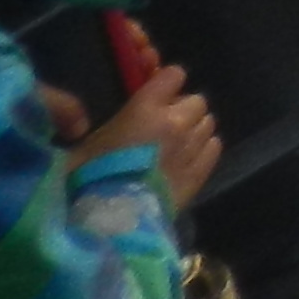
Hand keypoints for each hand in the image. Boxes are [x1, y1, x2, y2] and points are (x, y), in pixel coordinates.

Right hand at [53, 68, 221, 208]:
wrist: (105, 222)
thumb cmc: (85, 180)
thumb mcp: (84, 145)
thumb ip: (108, 126)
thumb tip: (109, 123)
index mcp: (145, 110)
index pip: (173, 76)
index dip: (167, 83)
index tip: (158, 94)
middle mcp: (176, 123)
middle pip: (196, 101)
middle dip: (182, 109)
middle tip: (163, 126)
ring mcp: (191, 149)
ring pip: (207, 124)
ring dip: (194, 130)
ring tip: (176, 146)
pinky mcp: (199, 174)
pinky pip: (214, 148)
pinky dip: (204, 149)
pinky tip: (188, 159)